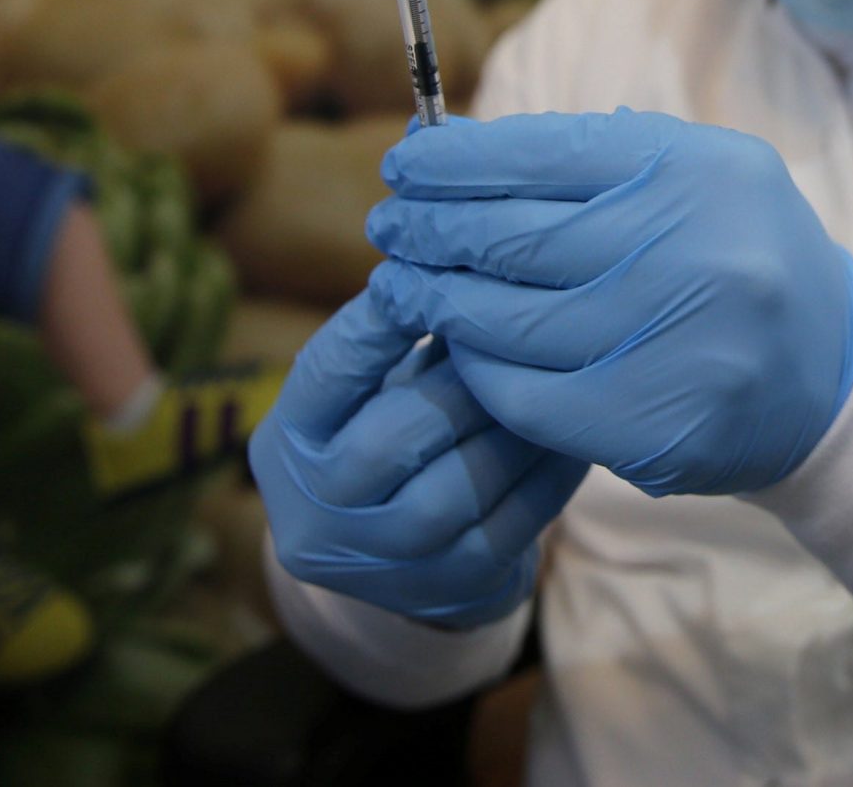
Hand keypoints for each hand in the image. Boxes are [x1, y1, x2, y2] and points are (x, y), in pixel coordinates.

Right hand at [248, 291, 586, 628]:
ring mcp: (379, 564)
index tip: (428, 275)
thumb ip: (399, 339)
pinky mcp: (447, 591)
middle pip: (388, 442)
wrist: (409, 559)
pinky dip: (545, 476)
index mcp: (283, 448)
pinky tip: (569, 436)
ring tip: (548, 384)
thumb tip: (456, 261)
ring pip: (451, 492)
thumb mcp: (371, 392)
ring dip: (508, 431)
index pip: (325, 376)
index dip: (378, 324)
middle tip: (509, 340)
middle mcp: (314, 515)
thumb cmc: (393, 435)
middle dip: (457, 385)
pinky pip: (507, 528)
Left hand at [365, 109, 852, 496]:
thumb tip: (454, 151)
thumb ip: (589, 161)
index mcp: (696, 170)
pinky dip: (478, 369)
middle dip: (432, 229)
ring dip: (437, 301)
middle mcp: (688, 249)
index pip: (542, 152)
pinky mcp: (650, 423)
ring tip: (403, 286)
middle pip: (514, 237)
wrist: (830, 377)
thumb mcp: (694, 178)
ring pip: (507, 321)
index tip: (405, 162)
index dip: (457, 161)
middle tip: (388, 226)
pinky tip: (457, 347)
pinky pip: (527, 395)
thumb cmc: (738, 257)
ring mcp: (671, 341)